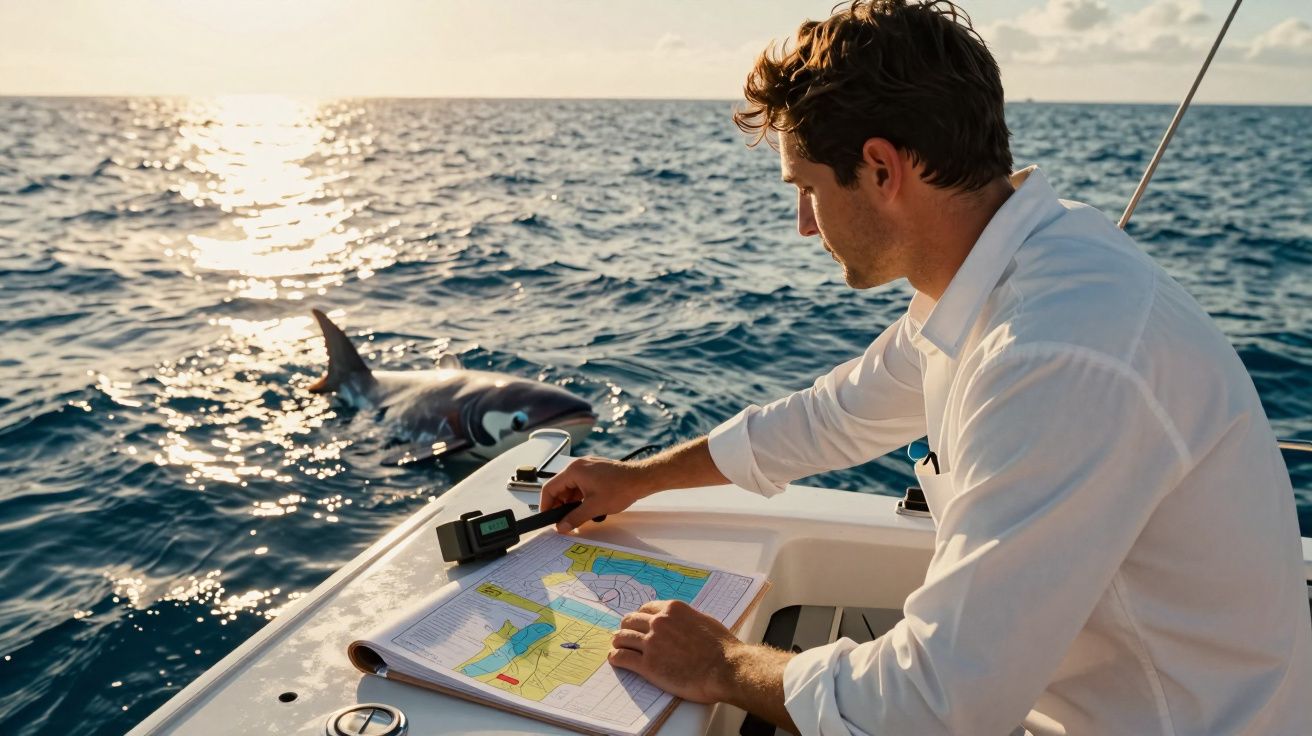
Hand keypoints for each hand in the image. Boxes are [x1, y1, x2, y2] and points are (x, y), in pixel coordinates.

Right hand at [539, 456, 651, 531]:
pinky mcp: (595, 472)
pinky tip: (586, 509)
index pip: (550, 488)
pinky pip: (580, 486)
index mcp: (574, 470)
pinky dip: (580, 498)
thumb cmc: (621, 488)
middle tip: (562, 521)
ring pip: (571, 488)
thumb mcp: (594, 507)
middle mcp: (578, 466)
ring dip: (571, 503)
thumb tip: (562, 527)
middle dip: (560, 505)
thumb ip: (575, 518)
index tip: (547, 517)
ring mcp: (587, 468)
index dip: (546, 505)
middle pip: (560, 488)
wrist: (641, 479)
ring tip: (576, 517)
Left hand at [608, 600, 739, 703]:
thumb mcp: (703, 621)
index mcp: (672, 609)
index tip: (637, 623)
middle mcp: (658, 622)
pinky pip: (622, 657)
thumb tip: (680, 623)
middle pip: (630, 621)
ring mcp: (651, 643)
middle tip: (624, 635)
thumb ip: (685, 619)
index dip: (640, 617)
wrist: (725, 668)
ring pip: (622, 637)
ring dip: (619, 642)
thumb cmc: (721, 647)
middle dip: (627, 628)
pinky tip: (615, 659)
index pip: (645, 609)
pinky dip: (616, 657)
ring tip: (618, 647)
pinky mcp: (647, 665)